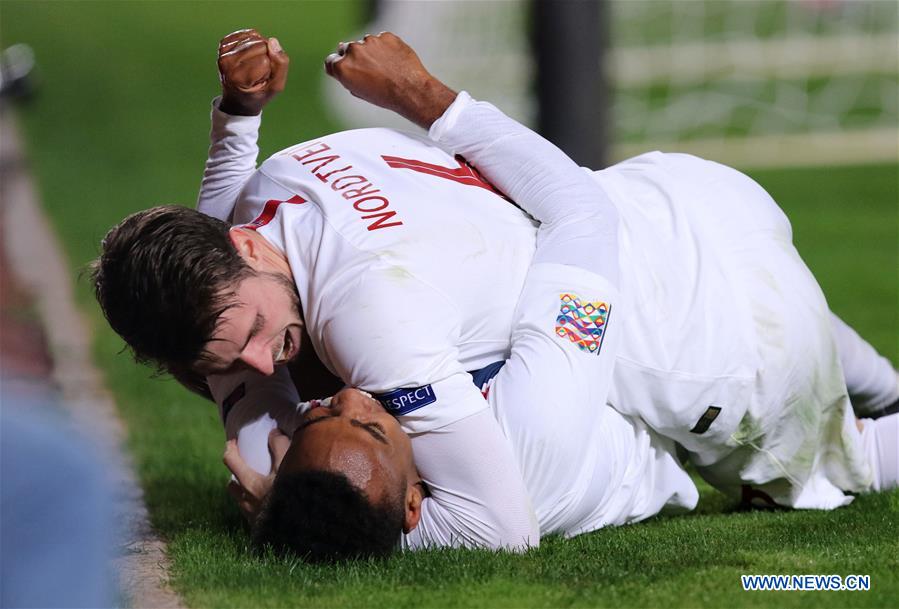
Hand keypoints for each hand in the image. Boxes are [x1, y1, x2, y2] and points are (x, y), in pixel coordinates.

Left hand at [217, 28, 288, 115]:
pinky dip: (254, 42)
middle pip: (260, 45)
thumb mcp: (275, 87)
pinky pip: (248, 33)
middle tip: (259, 71)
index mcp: (238, 78)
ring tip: (254, 63)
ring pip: (255, 37)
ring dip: (261, 48)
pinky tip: (250, 54)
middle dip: (266, 56)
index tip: (261, 79)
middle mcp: (227, 63)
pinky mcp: (224, 43)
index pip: (265, 60)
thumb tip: (273, 41)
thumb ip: (281, 65)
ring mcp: (223, 52)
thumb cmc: (258, 93)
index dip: (270, 68)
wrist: (237, 98)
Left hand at [223, 429, 289, 523]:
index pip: (230, 460)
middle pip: (231, 484)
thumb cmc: (290, 496)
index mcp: (249, 483)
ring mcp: (251, 515)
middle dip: (236, 474)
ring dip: (245, 491)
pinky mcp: (258, 527)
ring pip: (240, 500)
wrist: (297, 529)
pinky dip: (255, 504)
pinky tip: (270, 502)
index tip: (233, 441)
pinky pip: (251, 512)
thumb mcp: (287, 468)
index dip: (229, 448)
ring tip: (259, 484)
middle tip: (247, 466)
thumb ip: (280, 447)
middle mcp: (245, 500)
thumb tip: (274, 432)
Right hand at [324, 32, 456, 128]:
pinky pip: (381, 40)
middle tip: (369, 70)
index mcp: (343, 67)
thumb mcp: (358, 91)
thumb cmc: (385, 95)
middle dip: (355, 58)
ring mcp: (370, 41)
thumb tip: (342, 62)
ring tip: (384, 68)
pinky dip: (385, 48)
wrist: (410, 90)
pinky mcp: (385, 36)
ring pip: (365, 44)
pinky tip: (392, 61)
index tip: (346, 69)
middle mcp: (353, 51)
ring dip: (371, 52)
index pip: (330, 60)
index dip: (338, 66)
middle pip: (347, 49)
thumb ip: (346, 75)